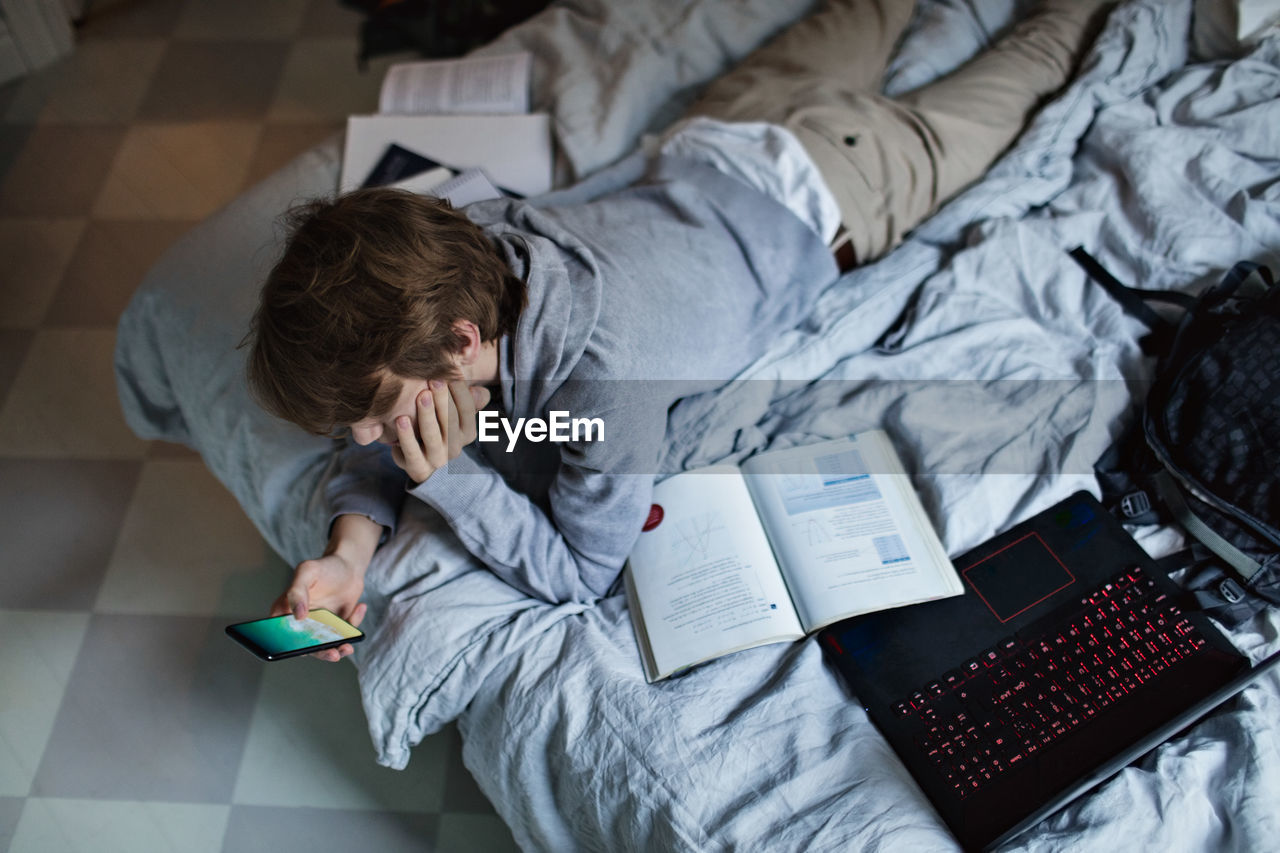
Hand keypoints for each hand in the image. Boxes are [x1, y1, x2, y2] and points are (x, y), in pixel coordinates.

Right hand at [269, 514, 378, 661]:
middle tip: (333, 653)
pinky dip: (354, 624)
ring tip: (348, 647)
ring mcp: (320, 627)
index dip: (288, 646)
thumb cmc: (324, 567)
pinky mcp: (337, 628)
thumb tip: (298, 616)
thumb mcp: (307, 572)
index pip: (280, 634)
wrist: (349, 567)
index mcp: (285, 612)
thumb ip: (297, 591)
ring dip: (337, 650)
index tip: (303, 650)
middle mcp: (301, 623)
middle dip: (319, 653)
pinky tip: (360, 606)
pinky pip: (345, 635)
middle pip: (305, 646)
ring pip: (326, 647)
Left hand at [392, 380, 490, 484]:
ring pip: (433, 436)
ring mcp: (437, 459)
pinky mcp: (419, 468)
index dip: (460, 391)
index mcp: (467, 431)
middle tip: (434, 380)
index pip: (467, 409)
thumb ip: (466, 396)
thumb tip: (481, 390)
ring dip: (427, 416)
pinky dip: (407, 437)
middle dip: (443, 400)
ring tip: (421, 396)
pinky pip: (413, 453)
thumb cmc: (437, 424)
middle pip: (451, 421)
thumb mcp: (452, 410)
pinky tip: (401, 419)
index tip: (449, 373)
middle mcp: (455, 447)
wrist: (419, 458)